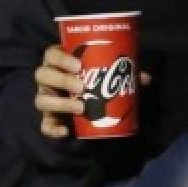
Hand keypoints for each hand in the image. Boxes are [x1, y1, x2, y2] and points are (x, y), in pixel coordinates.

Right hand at [33, 45, 150, 139]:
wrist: (79, 96)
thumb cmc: (91, 77)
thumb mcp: (104, 71)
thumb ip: (122, 72)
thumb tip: (146, 78)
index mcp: (58, 61)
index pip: (51, 54)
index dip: (61, 59)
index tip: (78, 65)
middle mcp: (48, 78)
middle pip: (43, 75)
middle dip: (61, 80)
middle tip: (81, 87)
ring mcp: (46, 97)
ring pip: (41, 100)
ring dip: (59, 104)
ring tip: (80, 107)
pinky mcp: (47, 117)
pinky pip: (44, 125)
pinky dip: (52, 129)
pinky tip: (66, 132)